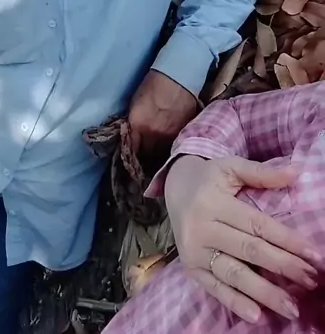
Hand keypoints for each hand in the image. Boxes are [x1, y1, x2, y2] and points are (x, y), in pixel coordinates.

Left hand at [129, 70, 196, 155]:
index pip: (132, 149)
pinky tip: (170, 137)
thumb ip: (134, 123)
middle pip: (148, 153)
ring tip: (159, 143)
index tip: (134, 151)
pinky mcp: (183, 133)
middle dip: (146, 150)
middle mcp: (153, 135)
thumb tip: (133, 135)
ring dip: (159, 149)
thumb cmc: (153, 85)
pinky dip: (171, 143)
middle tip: (146, 146)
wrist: (177, 77)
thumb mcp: (135, 104)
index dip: (132, 151)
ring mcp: (170, 136)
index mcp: (138, 126)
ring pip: (162, 152)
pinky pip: (174, 144)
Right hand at [165, 154, 321, 322]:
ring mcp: (194, 251)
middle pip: (248, 250)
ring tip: (291, 307)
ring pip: (233, 274)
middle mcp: (202, 228)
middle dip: (282, 267)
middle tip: (311, 280)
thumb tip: (294, 173)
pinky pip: (214, 288)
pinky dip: (235, 303)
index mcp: (213, 202)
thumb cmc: (208, 178)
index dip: (286, 240)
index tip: (313, 255)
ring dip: (264, 293)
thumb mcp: (230, 167)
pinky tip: (257, 315)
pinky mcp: (190, 268)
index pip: (256, 224)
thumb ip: (261, 172)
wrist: (173, 188)